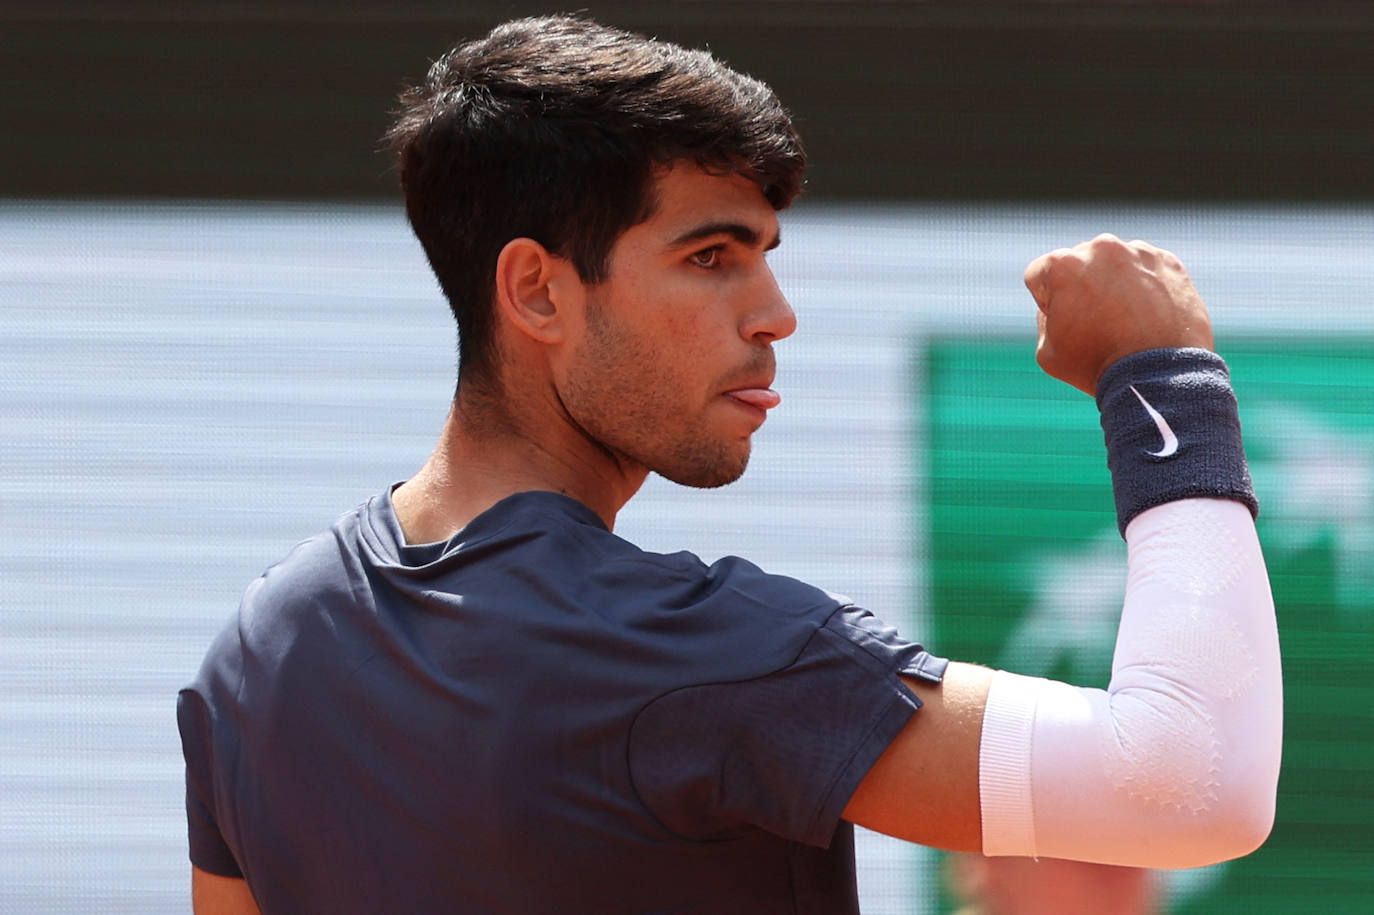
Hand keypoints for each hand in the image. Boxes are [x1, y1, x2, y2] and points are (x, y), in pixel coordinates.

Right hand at [1024, 234, 1214, 393]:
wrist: (1159, 377)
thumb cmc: (1096, 366)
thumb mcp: (1047, 351)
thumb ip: (1045, 318)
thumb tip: (1061, 303)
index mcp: (1063, 264)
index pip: (1040, 275)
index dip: (1047, 303)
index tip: (1067, 324)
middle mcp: (1100, 247)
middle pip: (1078, 263)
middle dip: (1081, 286)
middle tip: (1096, 323)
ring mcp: (1138, 251)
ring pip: (1113, 263)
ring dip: (1113, 284)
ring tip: (1125, 321)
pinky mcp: (1168, 261)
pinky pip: (1145, 268)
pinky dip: (1143, 287)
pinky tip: (1146, 317)